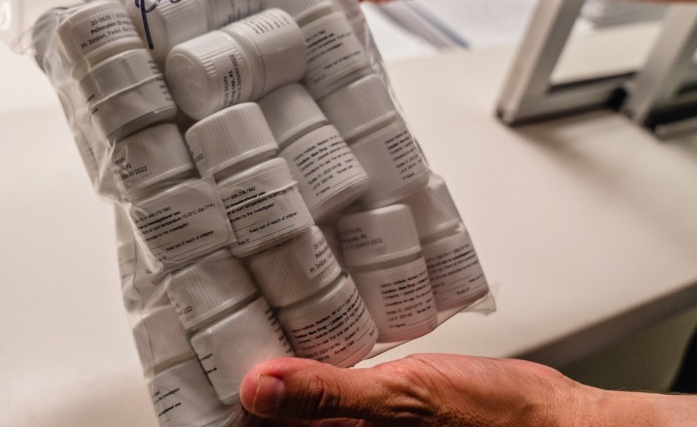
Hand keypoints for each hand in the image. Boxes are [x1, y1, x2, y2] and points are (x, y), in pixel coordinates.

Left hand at [238, 353, 583, 425]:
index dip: (232, 409)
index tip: (202, 376)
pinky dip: (315, 371)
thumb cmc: (489, 419)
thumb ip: (329, 396)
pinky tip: (309, 342)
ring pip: (305, 408)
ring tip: (254, 330)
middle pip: (279, 424)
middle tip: (222, 338)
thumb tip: (257, 389)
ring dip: (281, 376)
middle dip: (252, 388)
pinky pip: (334, 396)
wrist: (544, 419)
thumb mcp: (403, 400)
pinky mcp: (378, 415)